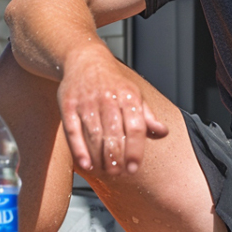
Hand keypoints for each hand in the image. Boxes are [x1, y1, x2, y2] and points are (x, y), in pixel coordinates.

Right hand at [57, 45, 167, 175]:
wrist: (84, 58)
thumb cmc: (112, 80)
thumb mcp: (133, 93)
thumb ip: (147, 116)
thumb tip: (163, 132)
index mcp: (128, 96)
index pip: (135, 128)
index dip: (135, 150)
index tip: (133, 167)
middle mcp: (108, 98)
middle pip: (114, 133)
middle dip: (117, 157)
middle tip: (118, 173)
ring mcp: (87, 101)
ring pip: (94, 134)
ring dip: (100, 156)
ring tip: (106, 171)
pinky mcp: (68, 104)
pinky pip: (73, 130)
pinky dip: (79, 149)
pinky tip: (85, 164)